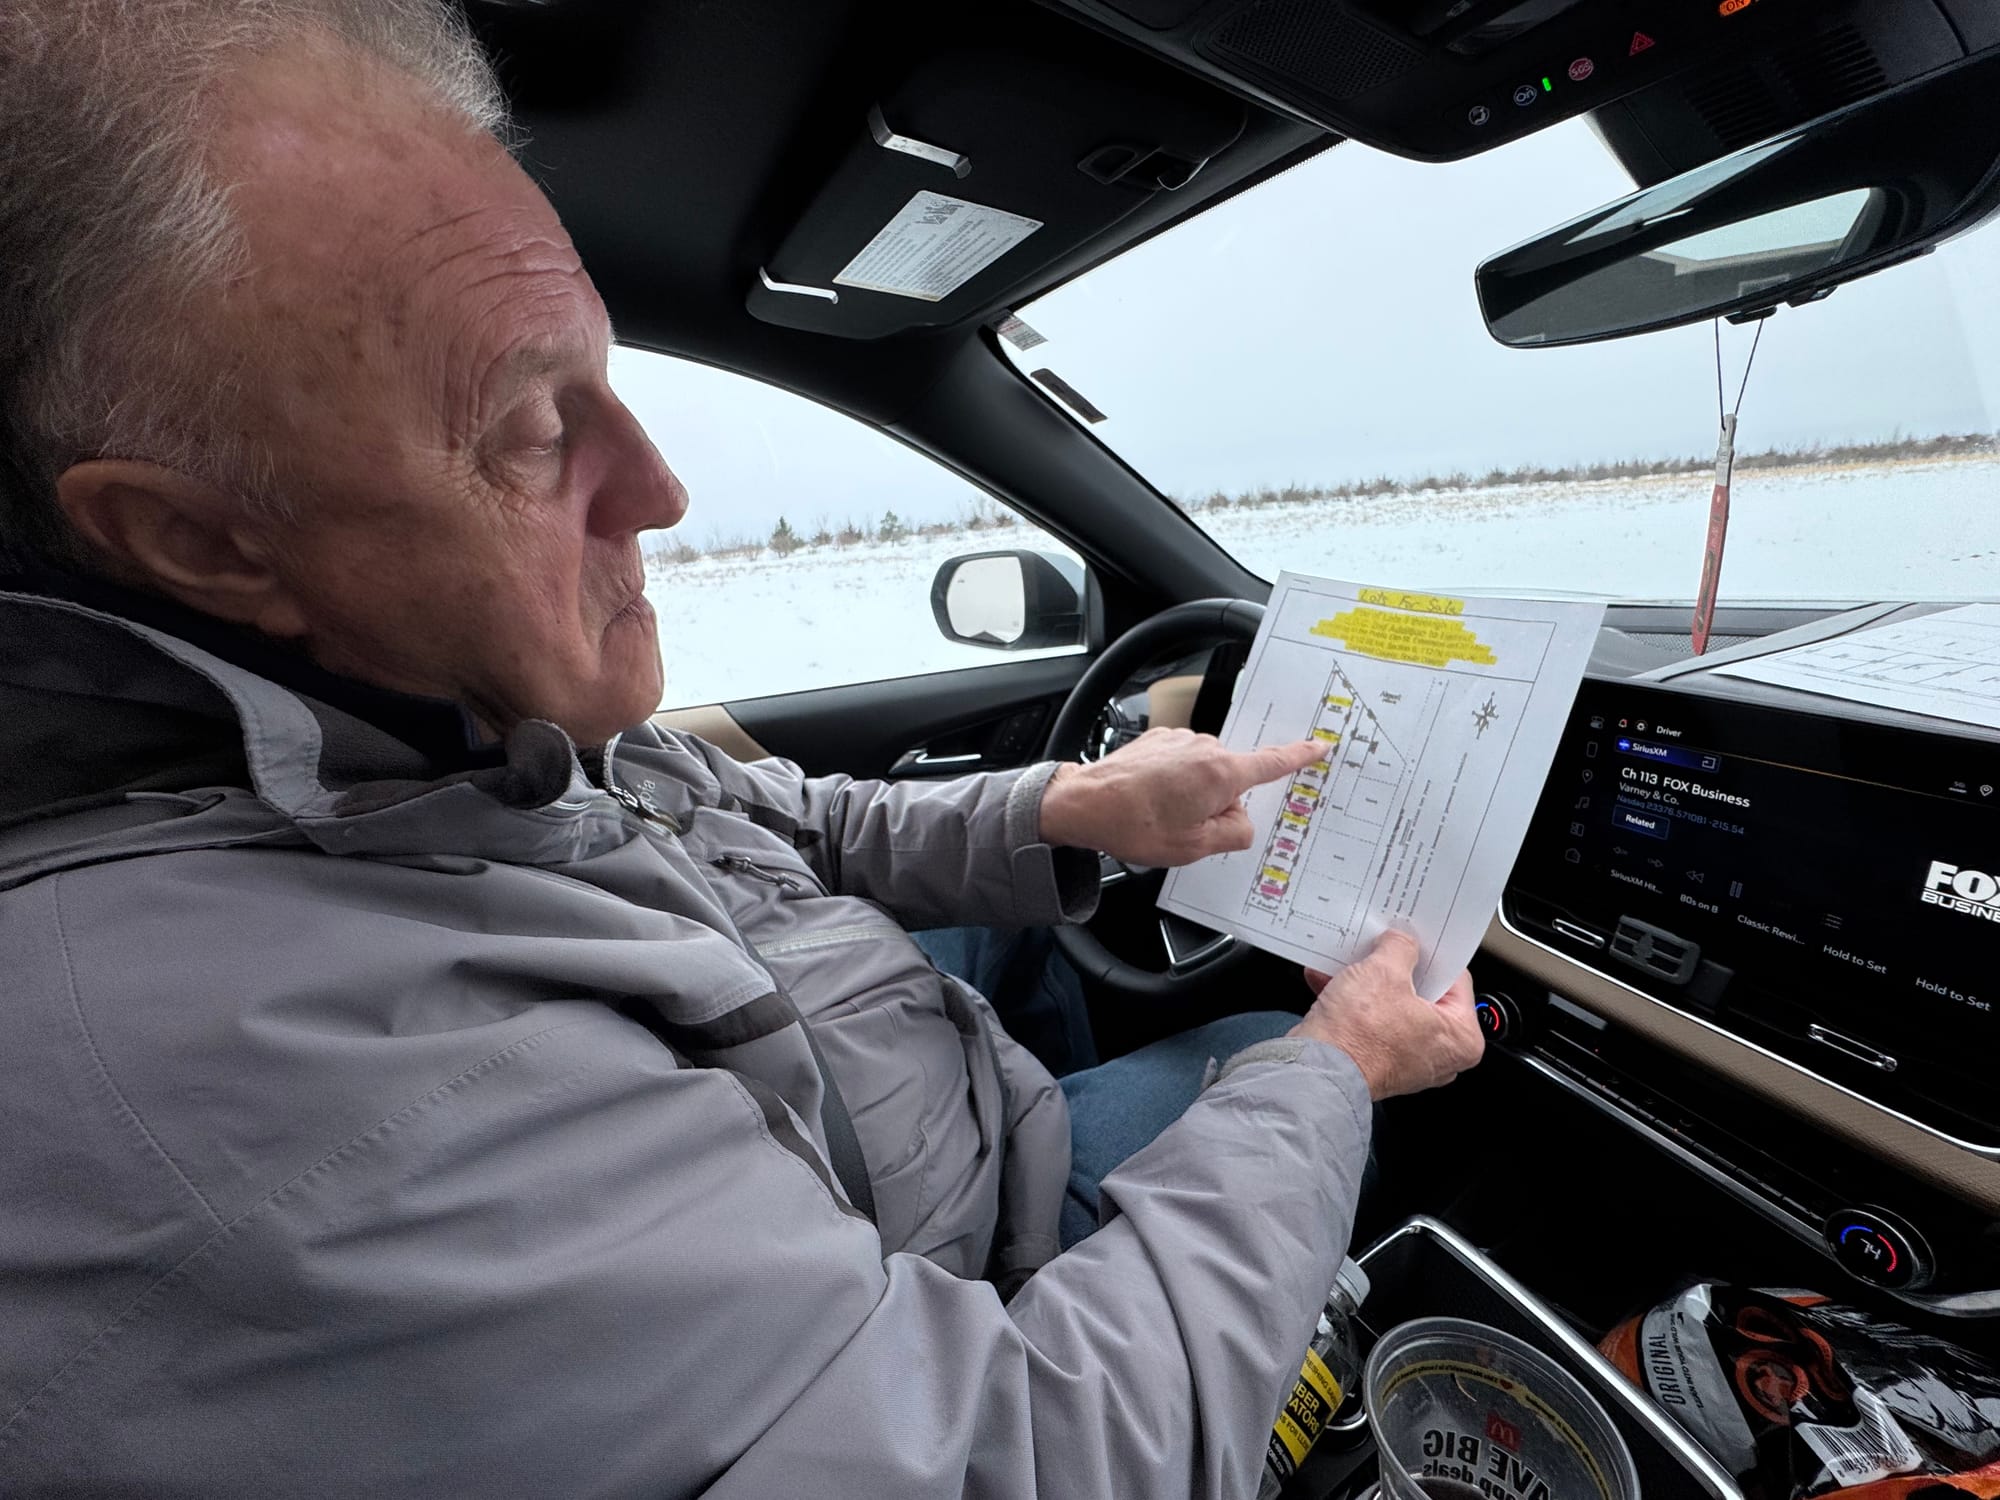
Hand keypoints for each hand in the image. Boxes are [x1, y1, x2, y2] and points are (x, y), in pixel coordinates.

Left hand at [1038, 728, 1329, 867]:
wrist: (1084, 803)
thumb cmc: (1134, 825)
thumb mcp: (1196, 846)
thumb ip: (1235, 833)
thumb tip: (1241, 820)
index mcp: (1221, 773)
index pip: (1273, 762)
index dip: (1299, 756)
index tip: (1318, 746)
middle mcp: (1205, 748)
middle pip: (1233, 779)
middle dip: (1219, 804)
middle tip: (1186, 827)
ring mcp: (1180, 740)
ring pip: (1205, 774)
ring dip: (1193, 794)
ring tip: (1161, 815)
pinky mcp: (1160, 739)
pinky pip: (1182, 764)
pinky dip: (1174, 782)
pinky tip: (1151, 800)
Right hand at [1293, 931, 1483, 1099]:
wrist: (1315, 1070)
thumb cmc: (1360, 1037)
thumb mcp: (1384, 970)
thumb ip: (1401, 947)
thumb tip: (1401, 942)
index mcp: (1461, 1038)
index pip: (1455, 980)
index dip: (1431, 953)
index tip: (1416, 938)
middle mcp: (1439, 1056)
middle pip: (1422, 994)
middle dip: (1395, 968)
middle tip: (1384, 946)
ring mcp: (1407, 1062)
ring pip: (1392, 1007)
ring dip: (1367, 982)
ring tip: (1351, 962)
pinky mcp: (1376, 1063)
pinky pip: (1370, 1023)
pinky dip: (1352, 1003)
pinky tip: (1329, 980)